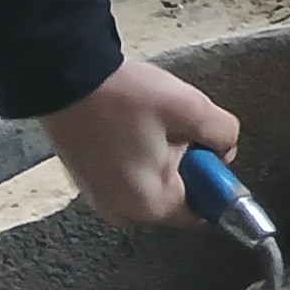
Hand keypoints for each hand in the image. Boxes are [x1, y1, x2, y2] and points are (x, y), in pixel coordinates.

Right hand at [39, 54, 241, 225]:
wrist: (65, 77)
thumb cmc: (122, 95)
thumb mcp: (191, 107)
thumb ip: (224, 134)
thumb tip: (225, 149)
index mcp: (150, 204)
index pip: (203, 208)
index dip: (211, 175)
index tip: (202, 146)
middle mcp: (122, 212)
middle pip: (177, 194)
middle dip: (183, 162)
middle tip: (169, 128)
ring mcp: (100, 198)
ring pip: (152, 182)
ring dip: (158, 155)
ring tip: (142, 124)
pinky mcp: (87, 182)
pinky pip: (128, 175)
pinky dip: (135, 154)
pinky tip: (126, 127)